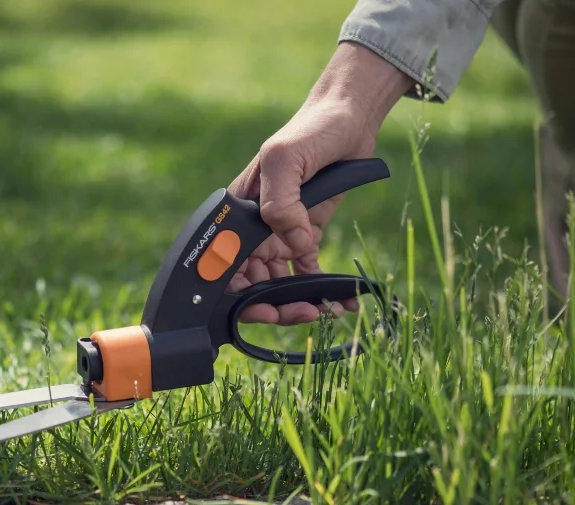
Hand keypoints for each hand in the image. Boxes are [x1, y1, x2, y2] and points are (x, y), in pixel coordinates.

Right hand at [227, 42, 412, 324]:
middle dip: (274, 306)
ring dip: (300, 302)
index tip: (265, 309)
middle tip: (304, 314)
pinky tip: (343, 299)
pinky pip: (308, 271)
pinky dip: (323, 288)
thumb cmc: (310, 131)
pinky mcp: (307, 234)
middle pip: (252, 284)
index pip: (226, 266)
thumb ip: (280, 202)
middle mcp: (254, 229)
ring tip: (327, 309)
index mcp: (238, 214)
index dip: (240, 295)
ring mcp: (280, 234)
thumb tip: (293, 242)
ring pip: (280, 283)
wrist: (348, 119)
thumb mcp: (285, 159)